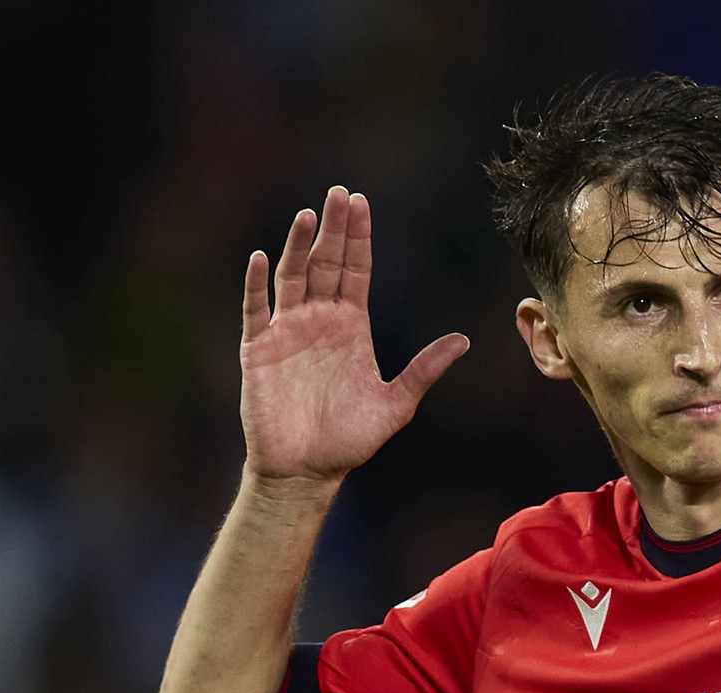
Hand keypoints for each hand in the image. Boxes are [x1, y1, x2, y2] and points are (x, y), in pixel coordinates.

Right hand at [240, 186, 468, 482]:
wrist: (307, 471)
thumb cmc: (350, 440)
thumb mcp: (396, 404)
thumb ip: (424, 370)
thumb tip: (464, 340)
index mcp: (352, 327)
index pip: (355, 271)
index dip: (358, 238)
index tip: (362, 203)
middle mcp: (319, 321)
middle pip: (325, 264)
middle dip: (332, 229)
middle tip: (338, 193)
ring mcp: (287, 332)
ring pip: (292, 278)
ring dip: (297, 246)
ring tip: (307, 215)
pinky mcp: (259, 350)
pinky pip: (255, 310)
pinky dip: (256, 285)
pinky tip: (263, 258)